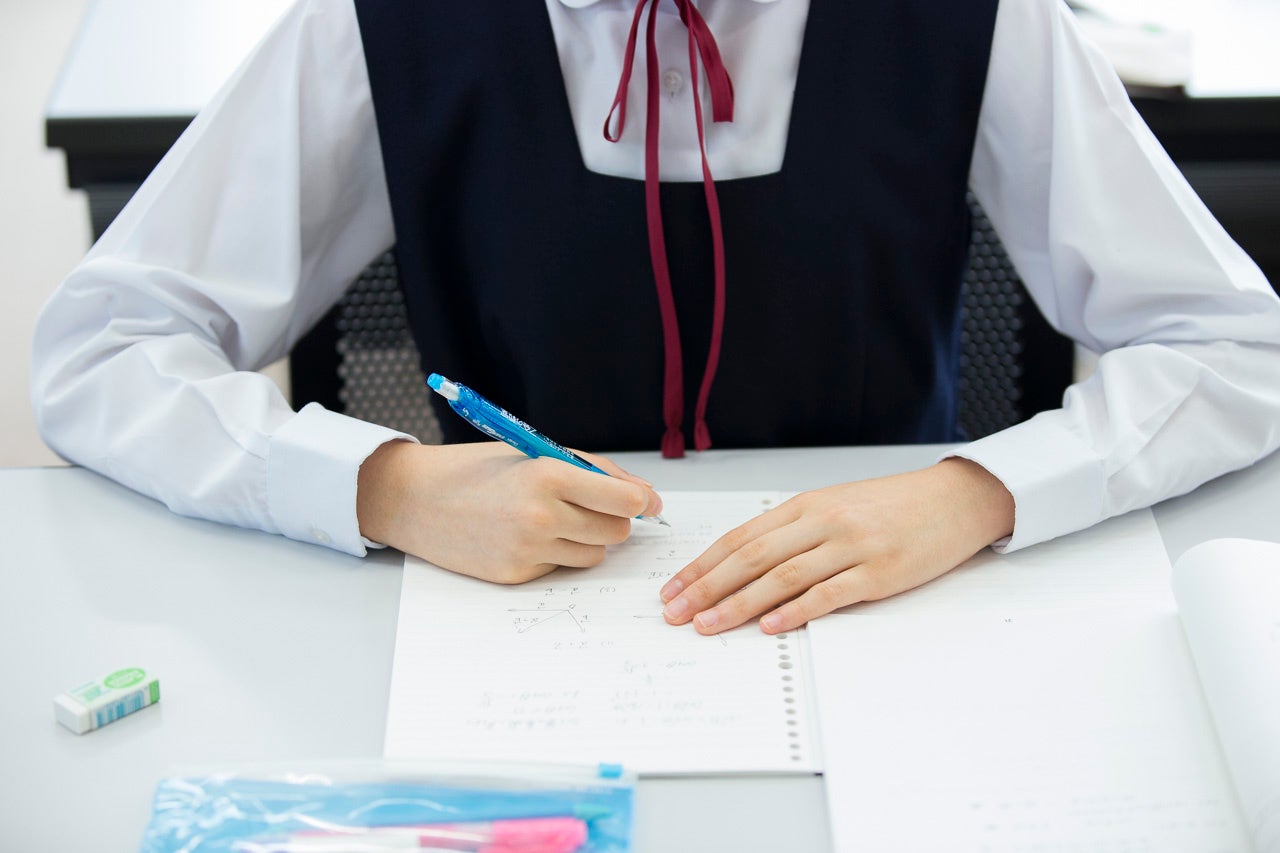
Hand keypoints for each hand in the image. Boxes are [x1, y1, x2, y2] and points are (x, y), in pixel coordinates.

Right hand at [357, 441, 661, 583]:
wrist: (416, 500)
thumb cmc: (477, 470)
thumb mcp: (535, 453)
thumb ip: (592, 470)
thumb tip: (643, 495)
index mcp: (548, 475)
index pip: (624, 500)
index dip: (641, 501)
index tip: (646, 502)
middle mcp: (541, 517)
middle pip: (616, 532)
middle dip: (614, 520)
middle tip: (591, 506)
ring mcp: (528, 551)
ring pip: (594, 554)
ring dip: (586, 539)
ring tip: (553, 519)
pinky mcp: (517, 576)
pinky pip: (561, 568)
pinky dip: (556, 554)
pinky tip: (525, 536)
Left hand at [659, 458, 1014, 633]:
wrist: (956, 499)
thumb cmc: (893, 506)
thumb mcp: (836, 506)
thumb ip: (795, 532)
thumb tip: (744, 566)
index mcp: (806, 506)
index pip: (740, 537)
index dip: (702, 566)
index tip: (673, 590)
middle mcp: (822, 522)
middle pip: (751, 557)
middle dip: (707, 587)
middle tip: (676, 613)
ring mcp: (851, 546)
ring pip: (781, 576)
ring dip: (739, 604)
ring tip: (709, 625)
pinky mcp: (879, 572)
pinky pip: (829, 593)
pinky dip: (796, 611)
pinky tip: (770, 626)